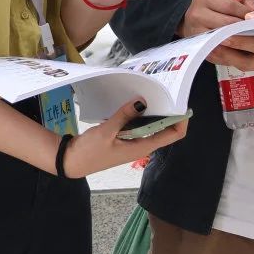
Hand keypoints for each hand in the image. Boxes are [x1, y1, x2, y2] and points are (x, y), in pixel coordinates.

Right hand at [63, 100, 188, 177]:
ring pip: (149, 125)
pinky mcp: (122, 138)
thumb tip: (142, 101)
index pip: (171, 136)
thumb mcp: (106, 132)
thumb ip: (124, 115)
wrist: (71, 162)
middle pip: (163, 129)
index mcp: (142, 147)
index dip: (181, 122)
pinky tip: (135, 101)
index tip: (183, 105)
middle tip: (168, 92)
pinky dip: (138, 113)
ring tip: (155, 92)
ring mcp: (132, 142)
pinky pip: (136, 124)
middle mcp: (140, 145)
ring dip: (153, 112)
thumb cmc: (89, 151)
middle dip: (168, 112)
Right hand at [178, 0, 253, 61]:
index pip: (230, 6)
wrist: (187, 16)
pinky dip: (231, 54)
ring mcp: (195, 32)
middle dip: (246, 29)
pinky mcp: (197, 47)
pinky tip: (243, 53)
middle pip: (227, 24)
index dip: (247, 13)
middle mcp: (197, 14)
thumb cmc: (213, 5)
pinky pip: (217, 53)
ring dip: (240, 44)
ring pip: (222, 40)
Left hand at [213, 0, 253, 70]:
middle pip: (250, 60)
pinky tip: (220, 50)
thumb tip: (248, 17)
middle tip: (211, 42)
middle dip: (229, 51)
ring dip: (228, 57)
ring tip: (211, 47)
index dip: (241, 40)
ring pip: (246, 65)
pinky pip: (248, 64)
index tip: (224, 33)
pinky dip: (233, 58)